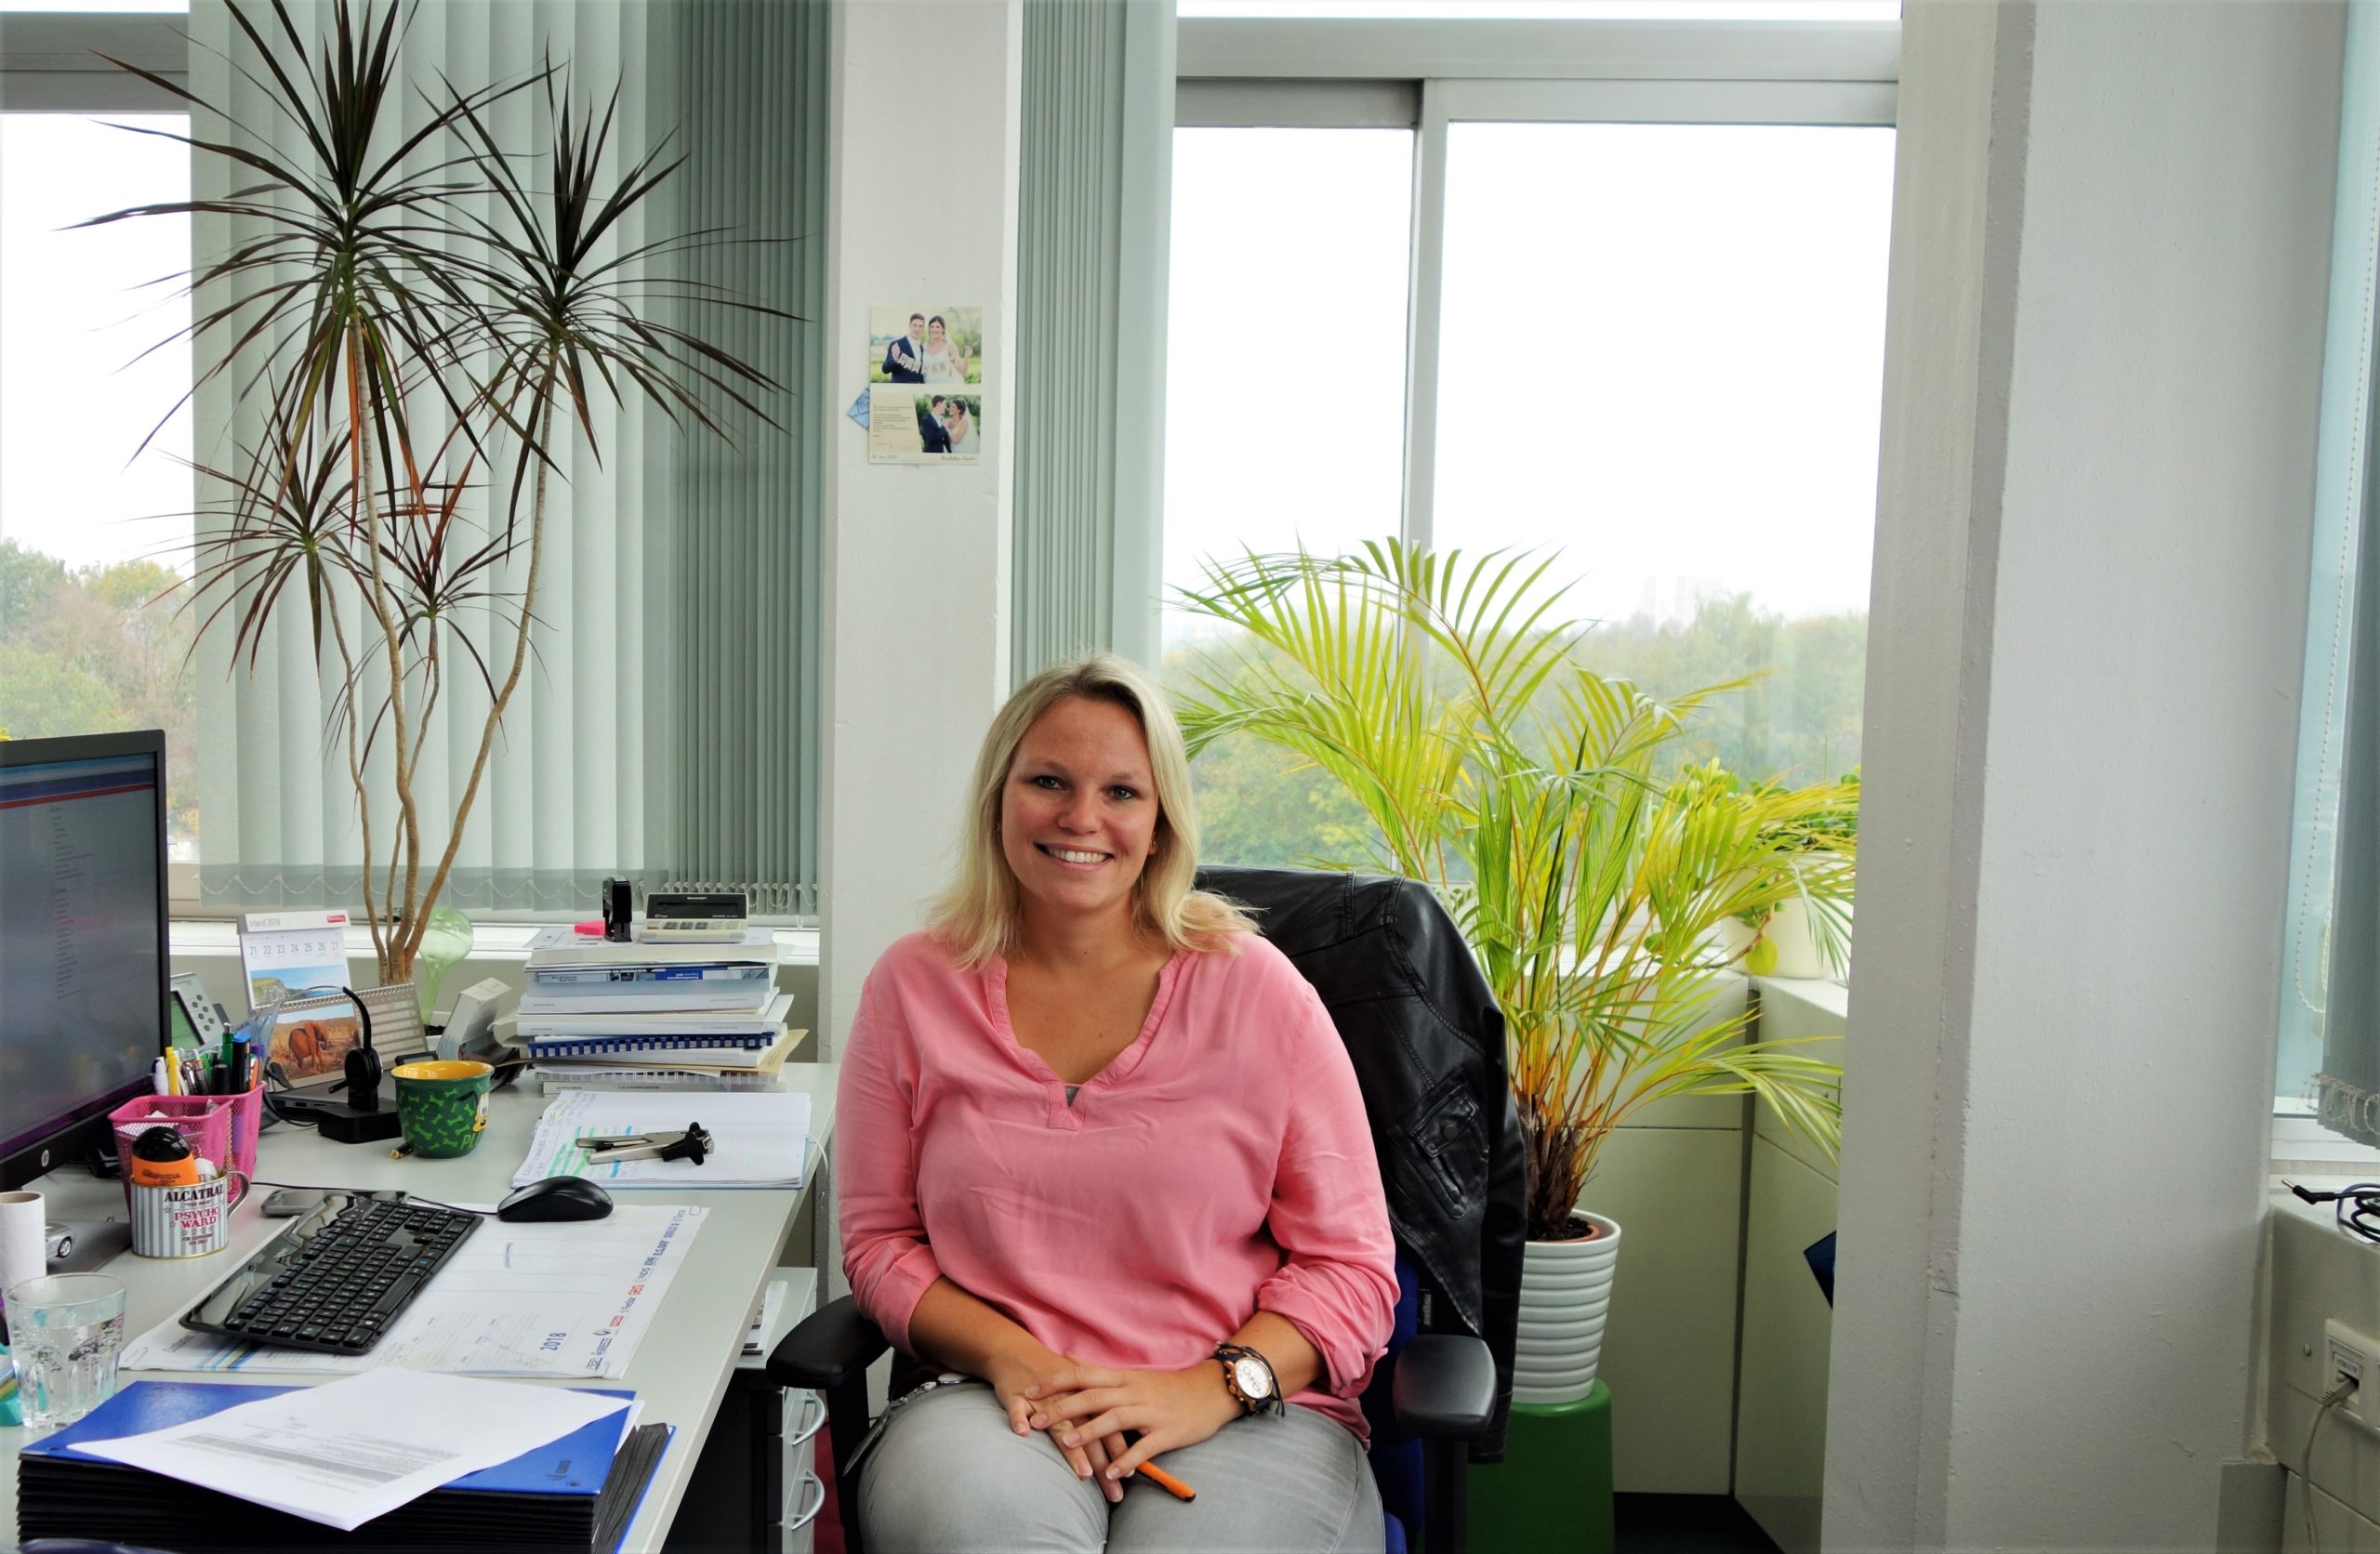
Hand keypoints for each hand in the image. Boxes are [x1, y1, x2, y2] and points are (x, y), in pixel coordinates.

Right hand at [986, 1350, 1131, 1502]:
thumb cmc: (1052, 1377)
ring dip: (1072, 1449)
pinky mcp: (1016, 1396)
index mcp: (1087, 1399)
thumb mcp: (1078, 1391)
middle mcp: (1069, 1400)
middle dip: (1103, 1466)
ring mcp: (1043, 1399)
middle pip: (1090, 1435)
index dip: (1120, 1452)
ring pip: (1059, 1424)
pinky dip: (1019, 1419)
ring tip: (1083, 1473)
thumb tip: (1120, 1445)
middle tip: (1115, 1494)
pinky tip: (1022, 1432)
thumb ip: (1097, 1416)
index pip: (1109, 1428)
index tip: (1130, 1476)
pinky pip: (1017, 1408)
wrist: (1018, 1352)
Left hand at [1026, 1362, 1241, 1482]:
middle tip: (1036, 1420)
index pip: (1083, 1375)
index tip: (1030, 1391)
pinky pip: (1145, 1447)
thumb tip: (1067, 1356)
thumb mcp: (1131, 1373)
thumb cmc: (1167, 1386)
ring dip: (1090, 1431)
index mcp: (1123, 1378)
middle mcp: (1134, 1392)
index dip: (1055, 1382)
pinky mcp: (1167, 1432)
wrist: (1210, 1392)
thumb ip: (1098, 1368)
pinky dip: (1127, 1460)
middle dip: (1062, 1408)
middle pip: (1094, 1396)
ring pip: (1116, 1418)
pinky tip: (1111, 1473)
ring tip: (1068, 1443)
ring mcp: (1151, 1412)